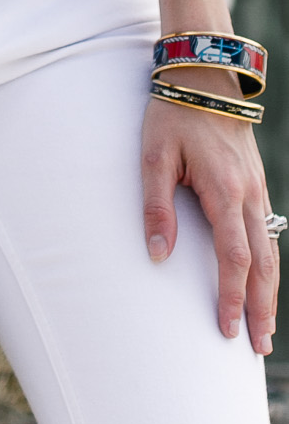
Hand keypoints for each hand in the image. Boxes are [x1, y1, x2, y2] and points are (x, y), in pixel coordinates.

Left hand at [142, 88, 277, 353]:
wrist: (204, 76)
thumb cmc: (173, 113)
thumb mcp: (154, 155)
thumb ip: (156, 206)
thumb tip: (157, 255)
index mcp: (224, 190)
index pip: (234, 257)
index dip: (231, 296)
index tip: (227, 329)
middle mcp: (248, 194)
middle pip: (262, 263)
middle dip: (260, 307)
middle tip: (259, 347)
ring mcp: (257, 188)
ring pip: (270, 250)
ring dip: (268, 291)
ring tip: (265, 328)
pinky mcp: (256, 183)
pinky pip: (268, 232)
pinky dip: (269, 264)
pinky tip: (264, 282)